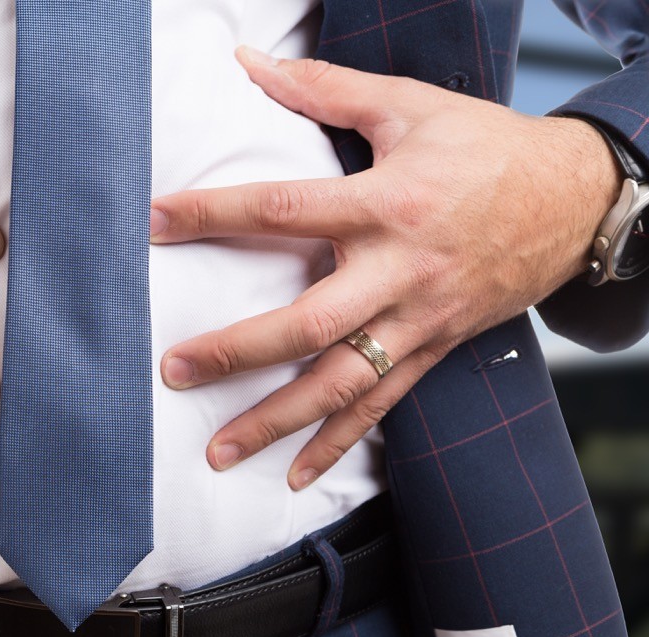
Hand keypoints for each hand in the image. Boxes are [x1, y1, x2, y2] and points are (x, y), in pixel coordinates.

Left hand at [150, 47, 620, 490]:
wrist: (577, 200)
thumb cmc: (487, 150)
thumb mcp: (412, 108)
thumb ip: (327, 90)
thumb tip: (251, 66)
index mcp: (389, 204)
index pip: (286, 209)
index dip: (216, 214)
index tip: (155, 222)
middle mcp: (401, 272)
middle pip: (310, 323)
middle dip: (237, 352)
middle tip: (174, 370)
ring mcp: (419, 321)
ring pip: (343, 383)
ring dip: (278, 422)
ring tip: (219, 451)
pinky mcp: (434, 349)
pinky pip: (383, 407)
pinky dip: (338, 444)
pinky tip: (296, 475)